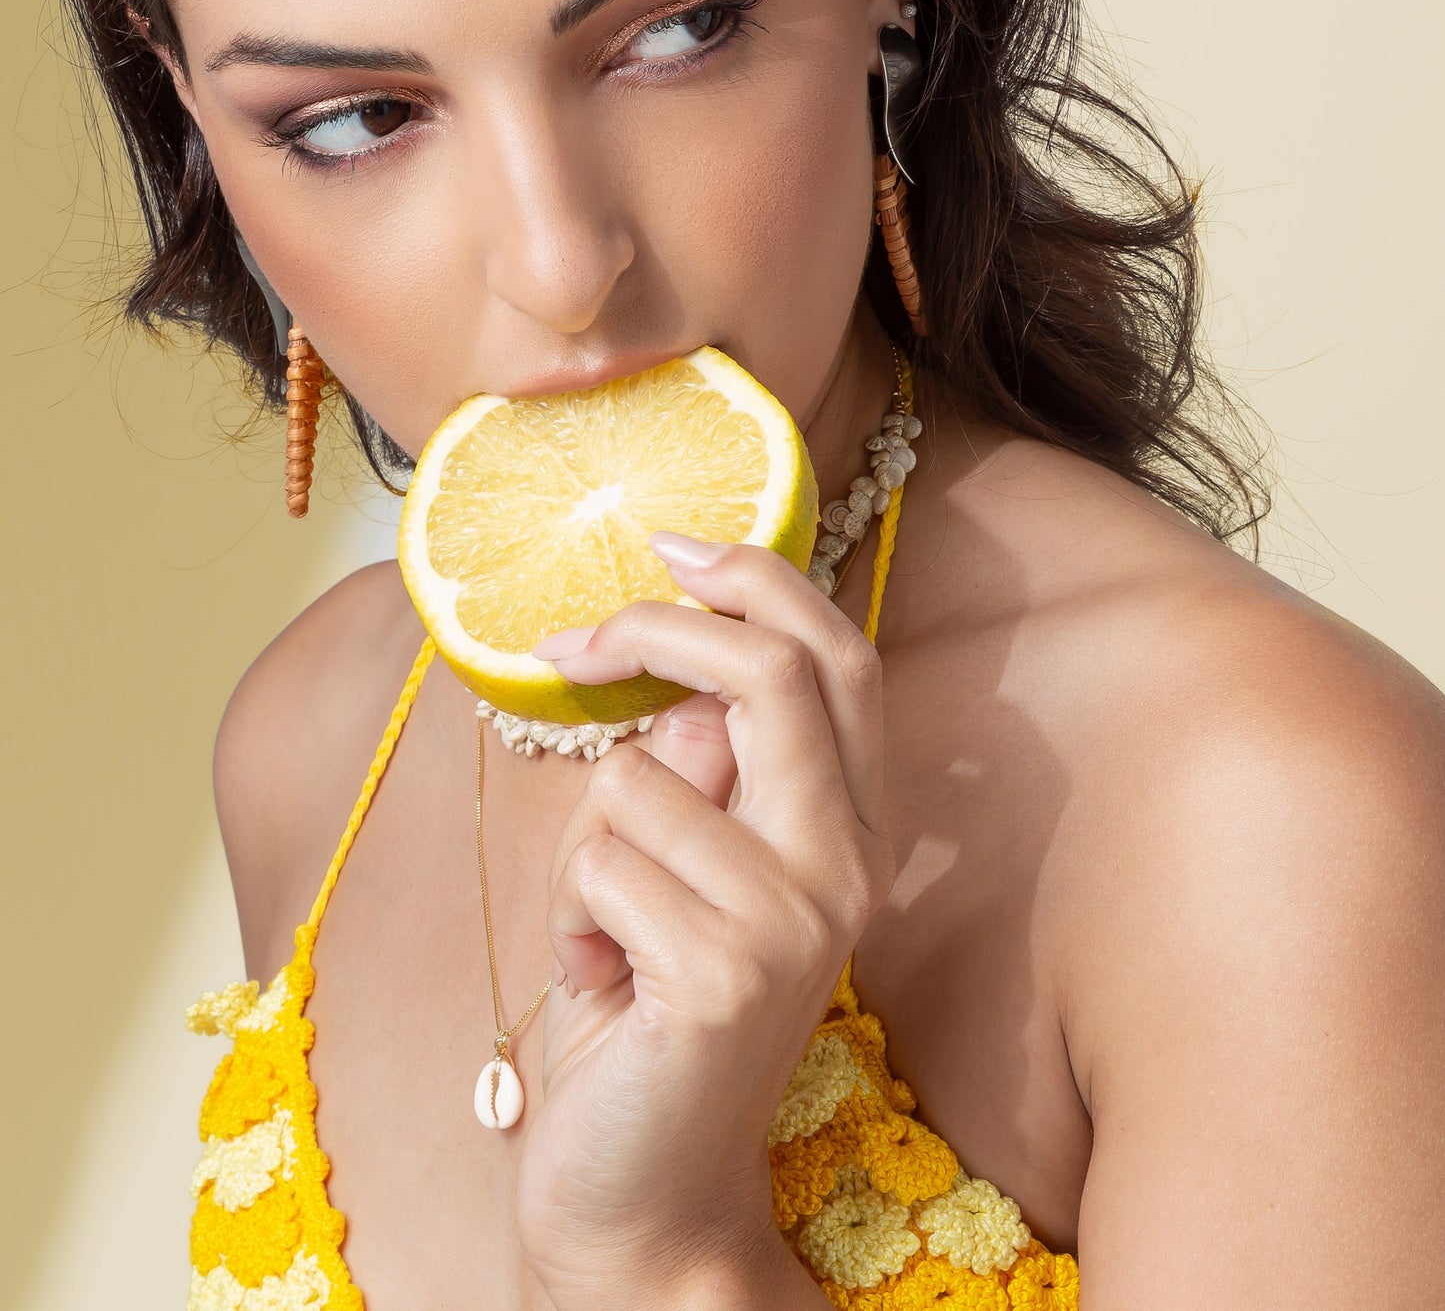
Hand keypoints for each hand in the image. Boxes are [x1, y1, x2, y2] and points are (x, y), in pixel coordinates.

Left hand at [515, 533, 895, 1309]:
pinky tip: (599, 986)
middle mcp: (845, 865)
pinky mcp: (726, 972)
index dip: (759, 578)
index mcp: (849, 828)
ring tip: (605, 936)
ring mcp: (795, 920)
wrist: (643, 1193)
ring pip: (639, 775)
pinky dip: (570, 917)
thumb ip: (704, 774)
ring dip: (583, 849)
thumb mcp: (684, 871)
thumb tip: (675, 691)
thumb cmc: (649, 1012)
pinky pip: (600, 863)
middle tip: (574, 643)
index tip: (674, 543)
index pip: (838, 658)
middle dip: (653, 632)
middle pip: (765, 674)